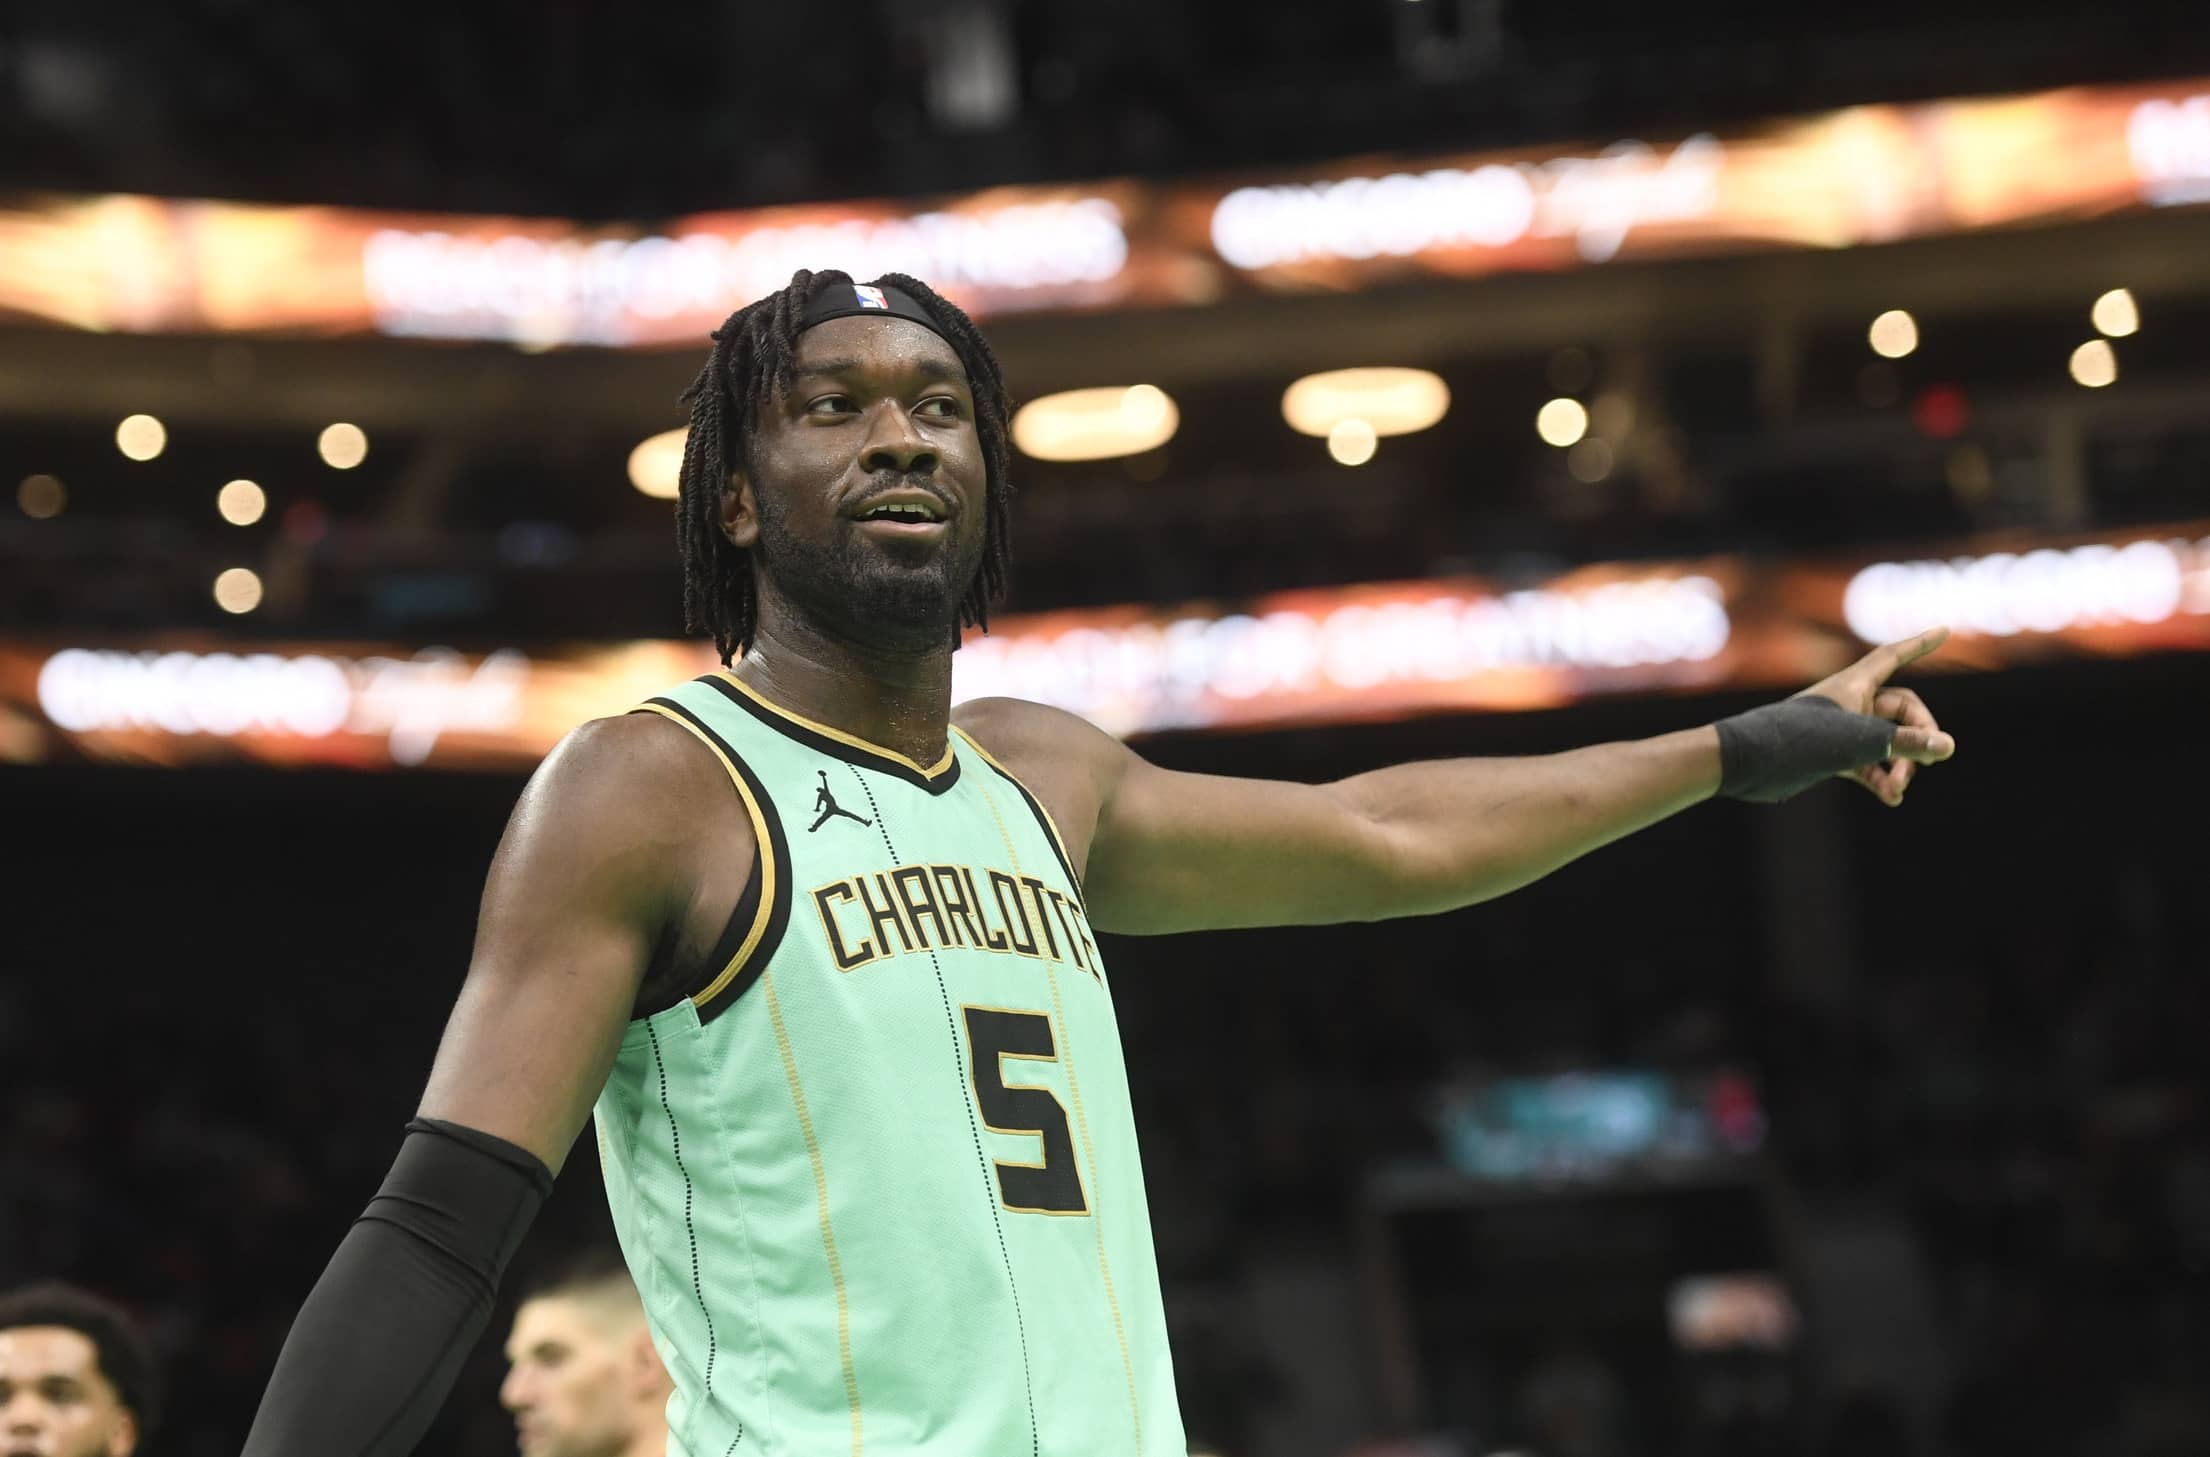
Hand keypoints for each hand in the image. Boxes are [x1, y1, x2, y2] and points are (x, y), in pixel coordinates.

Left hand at [1798, 626, 1957, 805]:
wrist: (1748, 762)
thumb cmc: (1800, 741)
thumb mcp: (1858, 741)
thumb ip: (1906, 743)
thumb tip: (1948, 747)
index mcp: (1854, 683)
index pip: (1894, 656)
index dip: (1920, 644)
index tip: (1945, 630)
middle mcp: (1851, 702)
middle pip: (1903, 710)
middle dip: (1916, 738)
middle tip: (1922, 765)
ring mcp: (1841, 729)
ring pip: (1886, 741)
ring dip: (1898, 765)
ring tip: (1898, 789)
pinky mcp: (1832, 754)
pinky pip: (1867, 764)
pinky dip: (1880, 779)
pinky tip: (1891, 798)